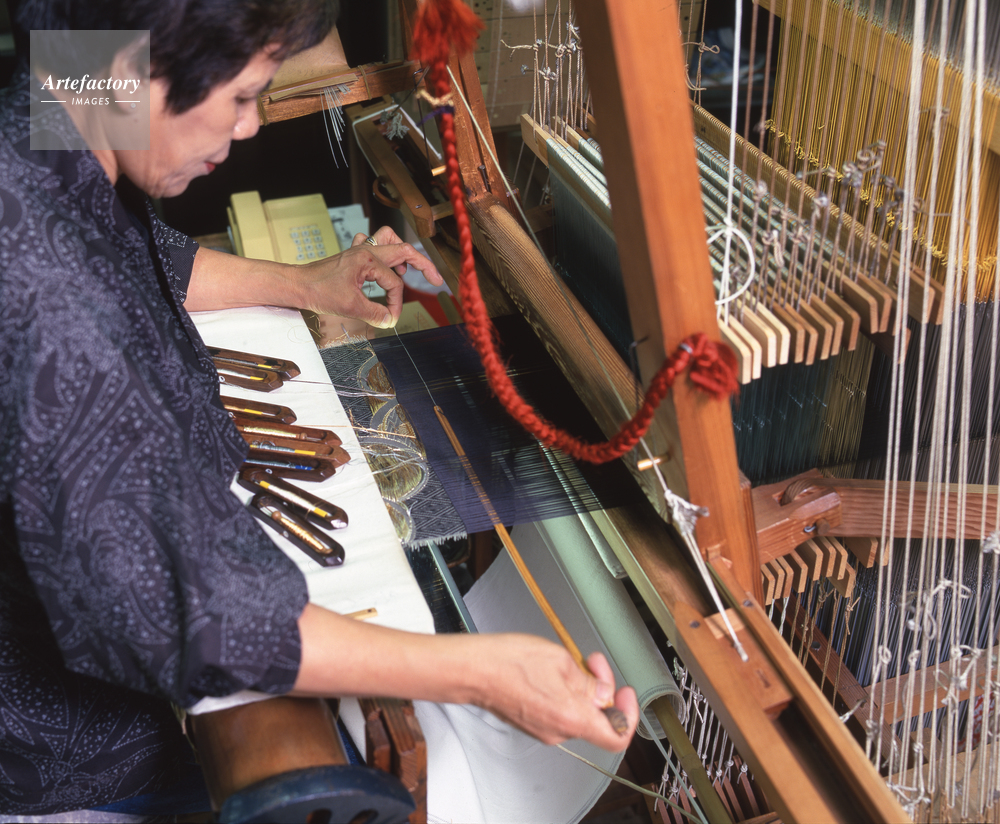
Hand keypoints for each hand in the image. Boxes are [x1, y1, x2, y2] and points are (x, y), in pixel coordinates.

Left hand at [290, 226, 442, 328]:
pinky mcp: (353, 256)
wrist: (298, 285)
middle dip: (423, 265)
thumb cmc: (318, 291)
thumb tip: (391, 321)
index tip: (392, 317)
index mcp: (368, 260)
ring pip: (389, 239)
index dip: (397, 303)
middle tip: (435, 279)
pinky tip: (384, 265)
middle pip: (404, 250)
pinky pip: (373, 243)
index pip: (394, 283)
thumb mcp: (350, 307)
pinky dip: (384, 251)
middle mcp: (366, 251)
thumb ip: (375, 314)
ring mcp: (360, 250)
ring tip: (408, 269)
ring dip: (402, 251)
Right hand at [473, 635, 638, 751]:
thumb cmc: (508, 662)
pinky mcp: (533, 723)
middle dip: (601, 688)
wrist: (473, 670)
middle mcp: (558, 731)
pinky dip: (566, 693)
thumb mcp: (560, 660)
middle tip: (593, 662)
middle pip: (597, 719)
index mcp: (571, 718)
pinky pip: (560, 712)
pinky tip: (555, 671)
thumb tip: (604, 694)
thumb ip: (589, 682)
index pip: (617, 736)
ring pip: (578, 713)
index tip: (625, 693)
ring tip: (571, 661)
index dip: (629, 715)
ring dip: (582, 688)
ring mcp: (544, 730)